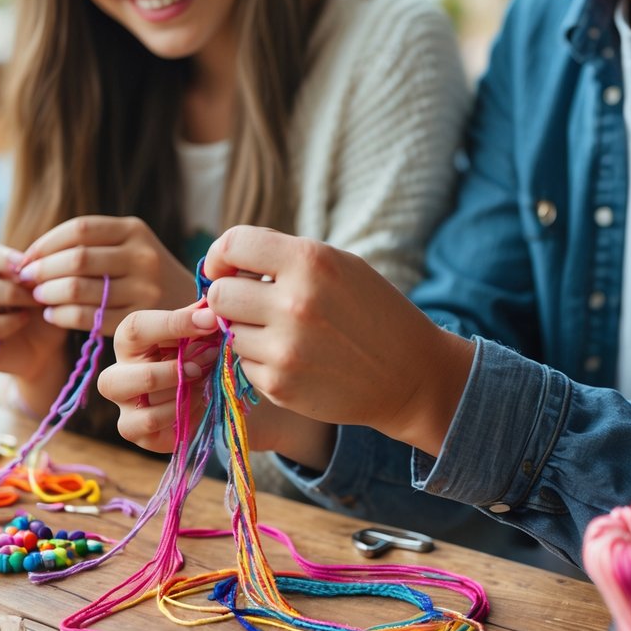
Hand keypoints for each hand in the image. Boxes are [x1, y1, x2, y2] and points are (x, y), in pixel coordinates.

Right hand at [0, 243, 66, 389]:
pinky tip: (24, 319)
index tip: (27, 264)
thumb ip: (32, 273)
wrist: (43, 348)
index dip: (4, 257)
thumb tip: (30, 262)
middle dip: (10, 277)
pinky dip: (7, 321)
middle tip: (35, 286)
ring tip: (35, 301)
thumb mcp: (40, 289)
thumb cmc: (40, 310)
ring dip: (11, 295)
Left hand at [17, 216, 195, 337]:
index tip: (26, 257)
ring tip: (37, 297)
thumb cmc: (144, 275)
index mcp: (135, 230)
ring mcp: (144, 288)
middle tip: (25, 279)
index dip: (46, 243)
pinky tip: (53, 315)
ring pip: (78, 289)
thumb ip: (90, 245)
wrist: (193, 306)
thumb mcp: (129, 246)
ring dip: (47, 294)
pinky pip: (88, 316)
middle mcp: (143, 256)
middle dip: (42, 270)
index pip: (80, 229)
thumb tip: (31, 256)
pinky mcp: (139, 318)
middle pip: (76, 259)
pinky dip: (62, 316)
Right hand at [104, 303, 332, 465]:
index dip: (173, 323)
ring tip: (202, 383)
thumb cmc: (205, 356)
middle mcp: (120, 371)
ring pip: (134, 401)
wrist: (218, 396)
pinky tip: (195, 403)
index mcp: (132, 340)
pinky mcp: (135, 429)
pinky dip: (176, 413)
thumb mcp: (204, 334)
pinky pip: (146, 423)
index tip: (212, 320)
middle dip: (169, 369)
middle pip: (119, 371)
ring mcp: (125, 403)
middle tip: (203, 365)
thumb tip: (212, 303)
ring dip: (176, 390)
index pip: (136, 327)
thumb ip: (203, 318)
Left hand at [199, 227, 474, 456]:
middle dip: (229, 296)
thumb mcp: (339, 265)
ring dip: (246, 330)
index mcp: (311, 261)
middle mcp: (294, 302)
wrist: (410, 374)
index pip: (233, 245)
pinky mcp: (279, 385)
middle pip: (219, 294)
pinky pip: (243, 364)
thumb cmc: (372, 311)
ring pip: (228, 331)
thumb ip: (284, 257)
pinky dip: (260, 359)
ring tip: (282, 331)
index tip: (225, 268)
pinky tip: (294, 358)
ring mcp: (284, 348)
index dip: (220, 256)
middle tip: (251, 303)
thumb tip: (224, 262)